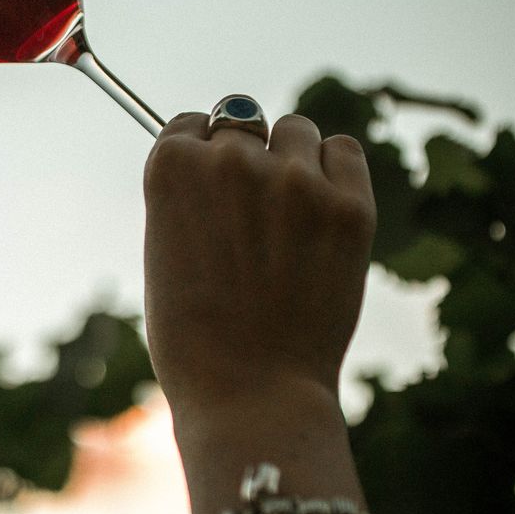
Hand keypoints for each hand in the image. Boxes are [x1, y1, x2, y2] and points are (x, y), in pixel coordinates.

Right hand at [143, 110, 375, 416]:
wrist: (250, 392)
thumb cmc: (194, 336)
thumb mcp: (165, 251)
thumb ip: (192, 197)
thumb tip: (226, 159)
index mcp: (172, 168)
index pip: (190, 124)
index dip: (201, 152)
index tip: (211, 183)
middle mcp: (231, 159)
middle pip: (242, 121)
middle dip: (245, 157)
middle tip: (251, 214)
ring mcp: (294, 179)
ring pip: (296, 130)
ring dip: (291, 159)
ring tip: (288, 216)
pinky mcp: (349, 204)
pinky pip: (344, 150)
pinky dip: (335, 171)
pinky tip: (323, 212)